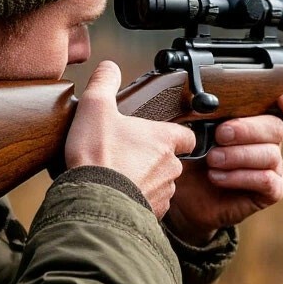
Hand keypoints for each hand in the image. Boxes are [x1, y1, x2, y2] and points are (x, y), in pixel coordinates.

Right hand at [66, 61, 197, 217]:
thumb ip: (104, 83)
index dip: (178, 135)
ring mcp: (163, 193)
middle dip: (155, 160)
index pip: (188, 136)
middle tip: (129, 157)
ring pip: (162, 185)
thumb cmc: (98, 156)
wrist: (94, 201)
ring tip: (121, 179)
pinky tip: (119, 198)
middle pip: (172, 161)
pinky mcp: (152, 215)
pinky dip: (137, 202)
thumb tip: (109, 68)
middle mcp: (170, 167)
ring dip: (146, 182)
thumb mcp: (95, 108)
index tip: (166, 135)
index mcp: (163, 139)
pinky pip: (150, 207)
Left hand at [164, 92, 282, 244]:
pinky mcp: (270, 191)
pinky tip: (217, 177)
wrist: (183, 195)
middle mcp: (269, 142)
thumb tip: (205, 101)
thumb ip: (205, 113)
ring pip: (270, 155)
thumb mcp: (193, 130)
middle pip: (276, 127)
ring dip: (238, 156)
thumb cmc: (190, 158)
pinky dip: (240, 177)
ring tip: (212, 160)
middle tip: (220, 135)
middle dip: (247, 129)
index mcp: (256, 119)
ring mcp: (273, 167)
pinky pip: (267, 180)